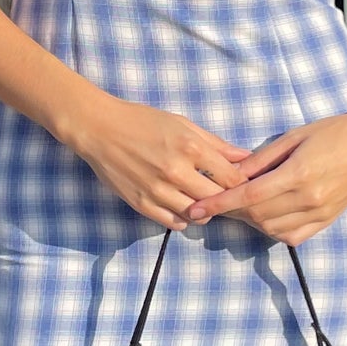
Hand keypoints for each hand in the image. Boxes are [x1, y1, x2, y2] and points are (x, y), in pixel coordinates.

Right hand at [71, 96, 258, 230]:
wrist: (100, 129)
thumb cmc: (143, 121)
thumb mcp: (183, 124)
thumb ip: (216, 144)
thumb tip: (246, 157)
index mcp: (190, 147)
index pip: (231, 177)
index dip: (240, 182)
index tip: (240, 183)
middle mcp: (176, 172)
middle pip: (217, 199)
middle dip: (225, 198)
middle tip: (223, 194)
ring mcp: (158, 191)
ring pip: (197, 215)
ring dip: (205, 210)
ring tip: (201, 199)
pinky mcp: (142, 204)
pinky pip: (174, 223)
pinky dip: (184, 218)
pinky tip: (182, 205)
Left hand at [178, 106, 346, 245]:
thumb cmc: (335, 131)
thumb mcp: (294, 136)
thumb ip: (262, 159)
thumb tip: (233, 173)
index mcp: (299, 174)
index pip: (249, 196)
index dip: (219, 204)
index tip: (197, 209)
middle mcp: (309, 198)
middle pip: (257, 215)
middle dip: (232, 211)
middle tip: (218, 200)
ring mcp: (320, 212)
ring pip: (272, 229)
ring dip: (252, 220)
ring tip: (243, 204)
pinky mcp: (328, 220)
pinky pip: (292, 236)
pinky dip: (273, 229)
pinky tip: (268, 215)